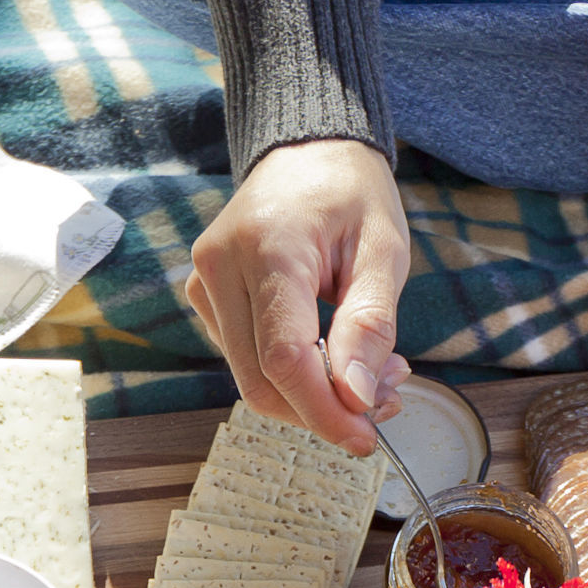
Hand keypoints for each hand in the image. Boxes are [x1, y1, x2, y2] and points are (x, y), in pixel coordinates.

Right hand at [185, 139, 411, 452]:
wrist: (306, 152)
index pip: (284, 358)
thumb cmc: (350, 193)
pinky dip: (293, 375)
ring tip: (372, 370)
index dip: (325, 410)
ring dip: (313, 396)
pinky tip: (335, 355)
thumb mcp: (383, 250)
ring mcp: (204, 283)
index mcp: (267, 247)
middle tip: (384, 400)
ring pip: (251, 379)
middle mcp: (220, 266)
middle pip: (260, 382)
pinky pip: (247, 359)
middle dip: (324, 410)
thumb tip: (356, 399)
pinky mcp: (206, 298)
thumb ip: (370, 325)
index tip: (366, 436)